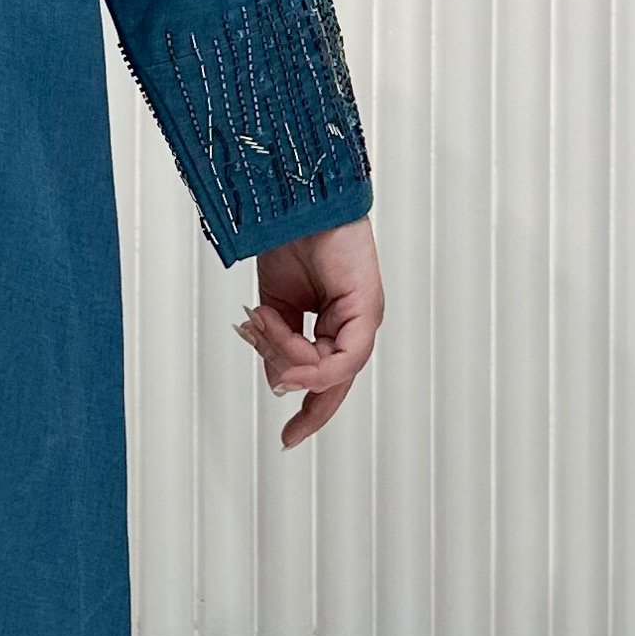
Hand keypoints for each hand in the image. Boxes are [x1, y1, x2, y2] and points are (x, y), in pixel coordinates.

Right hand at [234, 216, 380, 447]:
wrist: (292, 198)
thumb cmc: (289, 236)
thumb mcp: (276, 304)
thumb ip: (280, 343)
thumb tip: (280, 381)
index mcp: (334, 321)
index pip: (327, 376)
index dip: (310, 408)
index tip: (290, 437)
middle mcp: (355, 322)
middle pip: (335, 381)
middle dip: (311, 407)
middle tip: (290, 433)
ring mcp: (365, 315)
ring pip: (335, 369)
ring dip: (294, 361)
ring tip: (267, 332)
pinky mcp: (367, 306)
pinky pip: (348, 355)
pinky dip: (319, 365)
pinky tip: (295, 361)